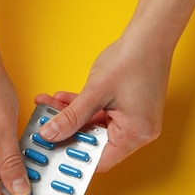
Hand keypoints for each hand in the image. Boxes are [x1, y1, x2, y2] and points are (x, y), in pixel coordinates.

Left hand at [35, 35, 171, 172]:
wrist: (150, 34)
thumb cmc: (132, 60)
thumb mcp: (95, 91)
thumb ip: (71, 116)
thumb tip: (50, 134)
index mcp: (135, 134)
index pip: (100, 160)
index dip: (74, 158)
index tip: (51, 151)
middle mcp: (138, 132)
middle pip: (95, 143)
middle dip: (68, 133)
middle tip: (44, 127)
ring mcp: (134, 120)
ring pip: (94, 127)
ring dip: (72, 118)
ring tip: (48, 107)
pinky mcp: (128, 109)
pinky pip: (100, 115)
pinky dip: (83, 108)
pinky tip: (62, 99)